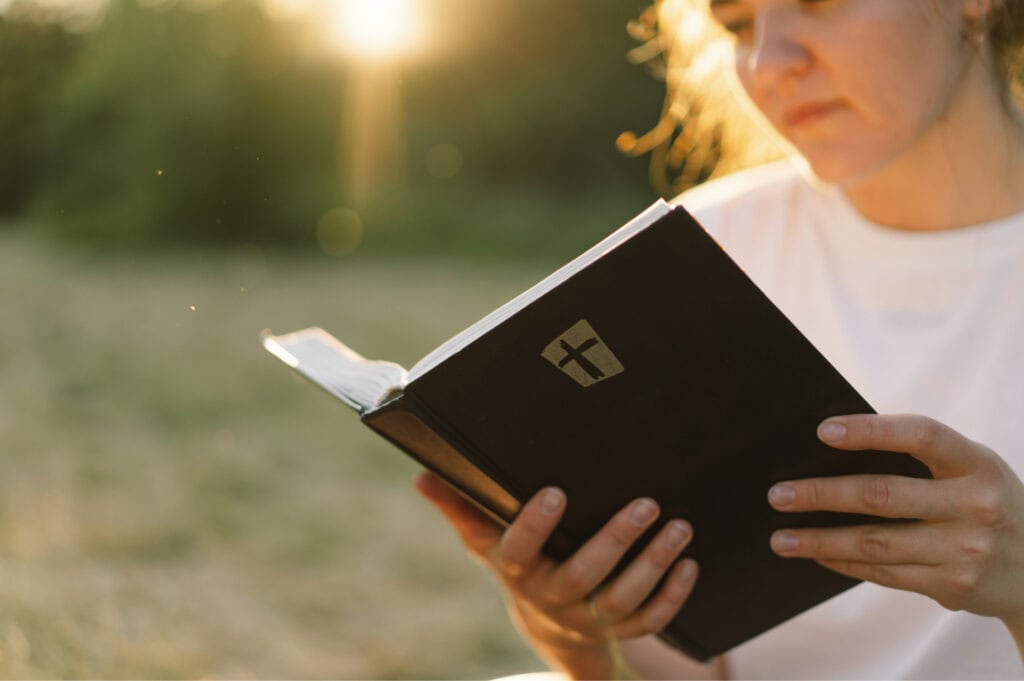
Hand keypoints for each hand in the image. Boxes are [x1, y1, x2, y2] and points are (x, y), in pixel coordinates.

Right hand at [414, 472, 697, 677]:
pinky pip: (649, 621)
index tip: (554, 491)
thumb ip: (460, 508)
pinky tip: (690, 564)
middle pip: (583, 577)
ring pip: (623, 600)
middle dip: (615, 541)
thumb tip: (422, 476)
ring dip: (654, 564)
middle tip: (646, 503)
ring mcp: (589, 619)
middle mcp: (552, 599)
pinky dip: (672, 596)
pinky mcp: (620, 630)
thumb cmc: (518, 566)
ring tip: (680, 527)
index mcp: (518, 572)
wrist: (547, 629)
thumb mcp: (485, 542)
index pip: (519, 551)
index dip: (534, 526)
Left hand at [767, 413, 1023, 631]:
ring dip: (818, 539)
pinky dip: (842, 562)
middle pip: (882, 495)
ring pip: (874, 543)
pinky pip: (883, 573)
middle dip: (821, 494)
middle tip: (777, 494)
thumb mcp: (973, 469)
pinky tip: (815, 553)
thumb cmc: (986, 501)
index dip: (871, 431)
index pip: (921, 435)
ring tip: (780, 537)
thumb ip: (921, 457)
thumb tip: (833, 447)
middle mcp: (975, 506)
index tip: (823, 431)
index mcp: (977, 464)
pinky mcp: (952, 586)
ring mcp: (965, 551)